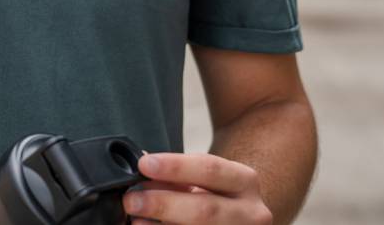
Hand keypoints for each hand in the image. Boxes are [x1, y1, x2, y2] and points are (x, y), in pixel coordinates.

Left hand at [123, 153, 271, 224]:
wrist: (241, 219)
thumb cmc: (218, 195)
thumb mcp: (206, 179)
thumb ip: (178, 174)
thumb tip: (142, 168)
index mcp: (245, 181)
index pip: (209, 169)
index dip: (175, 167)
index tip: (144, 164)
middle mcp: (251, 213)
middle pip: (204, 210)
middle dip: (163, 205)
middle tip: (132, 201)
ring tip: (136, 221)